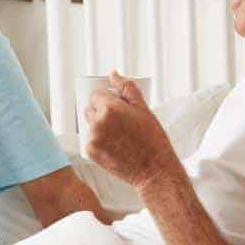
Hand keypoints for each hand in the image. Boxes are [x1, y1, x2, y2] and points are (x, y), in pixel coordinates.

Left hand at [84, 71, 178, 187]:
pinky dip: (99, 141)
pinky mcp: (90, 152)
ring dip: (100, 126)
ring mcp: (92, 138)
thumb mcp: (143, 108)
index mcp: (110, 108)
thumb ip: (126, 88)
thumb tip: (114, 75)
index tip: (118, 107)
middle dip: (103, 111)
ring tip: (119, 135)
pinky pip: (90, 140)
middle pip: (91, 108)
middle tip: (121, 123)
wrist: (154, 170)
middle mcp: (98, 122)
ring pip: (90, 124)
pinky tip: (115, 145)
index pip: (97, 94)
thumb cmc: (153, 140)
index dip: (108, 99)